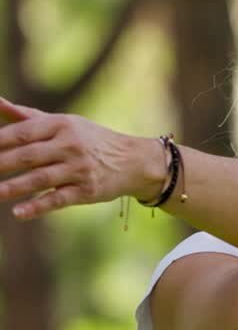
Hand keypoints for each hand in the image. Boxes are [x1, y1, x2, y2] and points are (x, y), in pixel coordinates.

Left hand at [0, 97, 165, 218]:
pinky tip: (18, 212)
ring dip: (14, 187)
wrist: (133, 161)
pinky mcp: (86, 191)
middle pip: (27, 155)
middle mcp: (70, 145)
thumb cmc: (90, 140)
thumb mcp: (63, 123)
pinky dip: (37, 206)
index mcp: (61, 124)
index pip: (23, 133)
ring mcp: (79, 169)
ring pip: (39, 179)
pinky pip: (57, 200)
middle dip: (1, 163)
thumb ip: (27, 117)